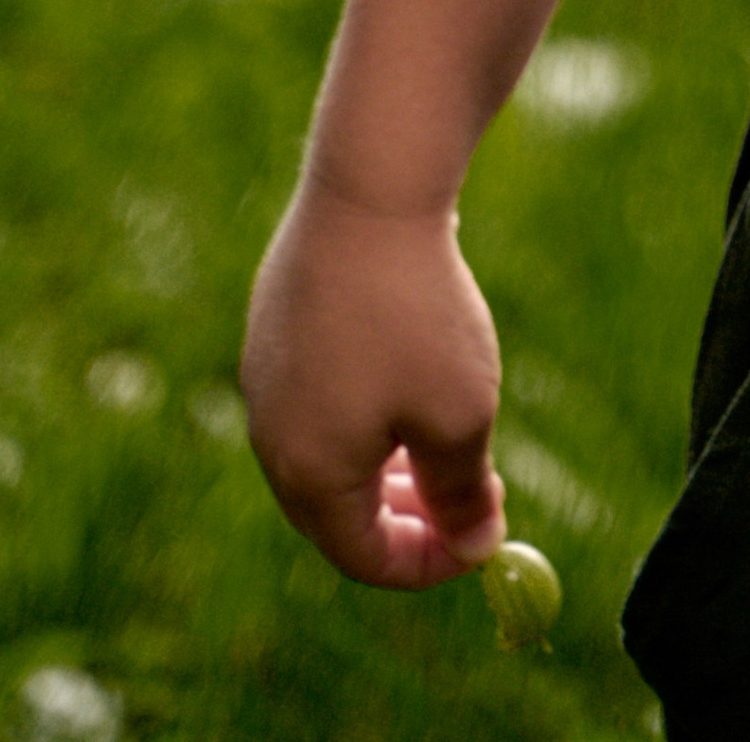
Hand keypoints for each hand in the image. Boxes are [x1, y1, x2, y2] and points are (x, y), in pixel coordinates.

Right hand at [242, 180, 508, 585]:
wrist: (371, 188)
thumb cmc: (418, 312)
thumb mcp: (461, 416)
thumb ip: (463, 495)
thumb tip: (475, 545)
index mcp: (307, 473)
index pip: (363, 557)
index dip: (428, 562)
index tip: (483, 537)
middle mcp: (270, 431)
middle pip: (335, 509)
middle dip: (405, 516)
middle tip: (466, 497)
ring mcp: (265, 372)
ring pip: (326, 446)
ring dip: (386, 461)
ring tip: (442, 436)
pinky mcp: (274, 321)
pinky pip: (319, 390)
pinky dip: (364, 404)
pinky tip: (410, 363)